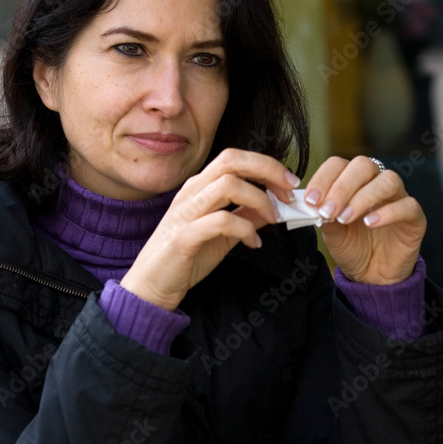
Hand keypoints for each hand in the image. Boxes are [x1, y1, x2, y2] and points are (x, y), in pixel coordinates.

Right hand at [119, 149, 299, 309]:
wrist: (152, 285)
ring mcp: (186, 211)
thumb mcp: (225, 233)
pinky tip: (254, 243)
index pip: (237, 159)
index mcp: (202, 186)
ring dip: (260, 200)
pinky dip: (245, 229)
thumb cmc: (187, 256)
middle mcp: (193, 191)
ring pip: (227, 185)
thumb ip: (247, 216)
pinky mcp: (184, 236)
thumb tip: (277, 206)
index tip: (290, 184)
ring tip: (273, 220)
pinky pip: (220, 221)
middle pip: (232, 161)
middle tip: (289, 193)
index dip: (267, 166)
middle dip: (268, 171)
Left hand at [304, 156, 424, 284]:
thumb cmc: (353, 248)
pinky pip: (407, 205)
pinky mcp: (415, 217)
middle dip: (342, 187)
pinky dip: (388, 213)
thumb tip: (313, 204)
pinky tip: (370, 223)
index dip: (324, 178)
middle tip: (328, 211)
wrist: (372, 276)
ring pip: (388, 180)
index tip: (311, 200)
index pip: (339, 164)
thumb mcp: (332, 233)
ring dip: (363, 197)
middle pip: (363, 166)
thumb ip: (324, 216)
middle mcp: (377, 183)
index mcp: (354, 182)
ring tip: (345, 218)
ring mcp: (398, 198)